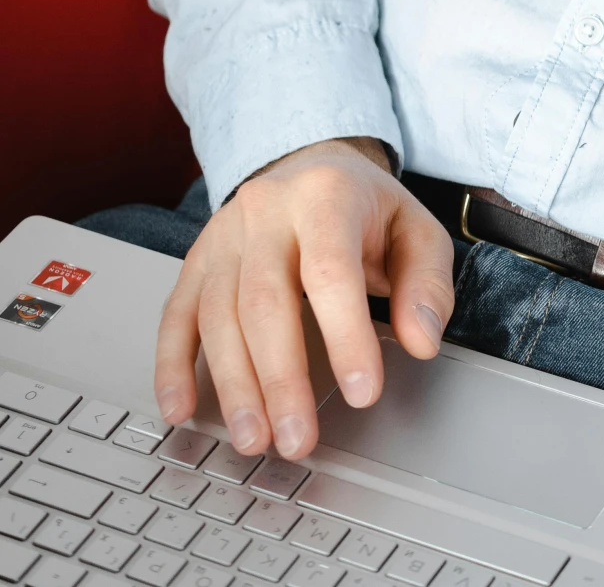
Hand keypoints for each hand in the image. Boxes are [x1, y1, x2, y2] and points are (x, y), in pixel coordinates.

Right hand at [154, 137, 453, 460]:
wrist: (311, 166)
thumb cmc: (365, 208)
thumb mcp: (416, 230)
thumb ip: (427, 284)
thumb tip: (422, 341)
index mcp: (326, 194)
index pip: (331, 271)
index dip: (345, 336)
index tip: (362, 393)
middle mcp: (266, 209)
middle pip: (264, 299)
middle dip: (280, 378)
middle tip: (297, 440)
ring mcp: (224, 234)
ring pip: (218, 314)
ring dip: (233, 385)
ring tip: (253, 440)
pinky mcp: (196, 260)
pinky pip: (176, 315)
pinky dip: (173, 366)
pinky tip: (181, 410)